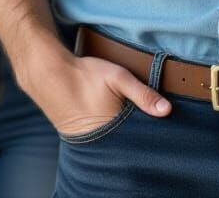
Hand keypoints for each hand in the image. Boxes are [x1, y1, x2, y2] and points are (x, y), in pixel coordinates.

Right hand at [18, 49, 172, 136]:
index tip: (161, 123)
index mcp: (114, 131)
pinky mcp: (83, 139)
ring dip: (124, 133)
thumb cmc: (86, 75)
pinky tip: (113, 120)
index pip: (140, 139)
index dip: (151, 130)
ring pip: (116, 142)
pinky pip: (104, 140)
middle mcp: (102, 142)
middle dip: (138, 133)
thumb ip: (143, 94)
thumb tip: (167, 110)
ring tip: (127, 117)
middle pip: (128, 142)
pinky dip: (111, 133)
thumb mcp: (119, 78)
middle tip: (145, 118)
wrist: (51, 76)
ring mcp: (91, 142)